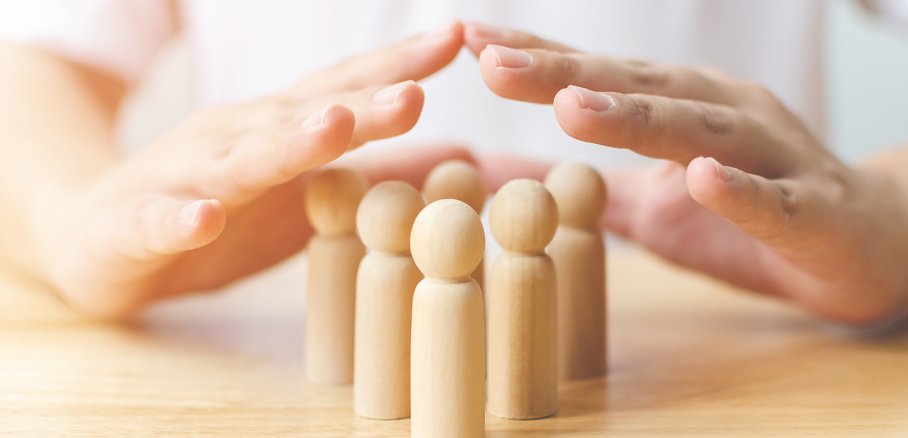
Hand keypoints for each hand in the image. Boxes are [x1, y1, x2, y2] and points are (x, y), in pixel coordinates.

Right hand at [37, 23, 468, 317]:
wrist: (98, 238)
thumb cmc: (216, 211)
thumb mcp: (304, 197)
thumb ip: (375, 176)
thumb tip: (462, 160)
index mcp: (275, 130)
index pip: (340, 90)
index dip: (394, 66)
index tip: (454, 39)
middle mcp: (233, 140)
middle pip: (301, 119)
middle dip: (359, 107)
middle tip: (414, 94)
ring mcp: (184, 178)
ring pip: (238, 160)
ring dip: (285, 145)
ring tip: (331, 129)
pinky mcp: (137, 224)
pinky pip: (160, 221)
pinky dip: (182, 219)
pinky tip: (205, 217)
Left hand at [465, 23, 907, 324]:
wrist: (860, 246)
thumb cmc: (745, 217)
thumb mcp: (643, 205)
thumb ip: (574, 189)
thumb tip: (488, 177)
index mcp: (680, 107)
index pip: (598, 77)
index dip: (536, 59)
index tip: (469, 39)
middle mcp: (721, 112)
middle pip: (634, 89)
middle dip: (562, 74)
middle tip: (492, 61)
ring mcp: (768, 155)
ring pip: (697, 130)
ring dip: (635, 117)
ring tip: (572, 105)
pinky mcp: (809, 208)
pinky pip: (770, 199)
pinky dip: (735, 190)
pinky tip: (700, 177)